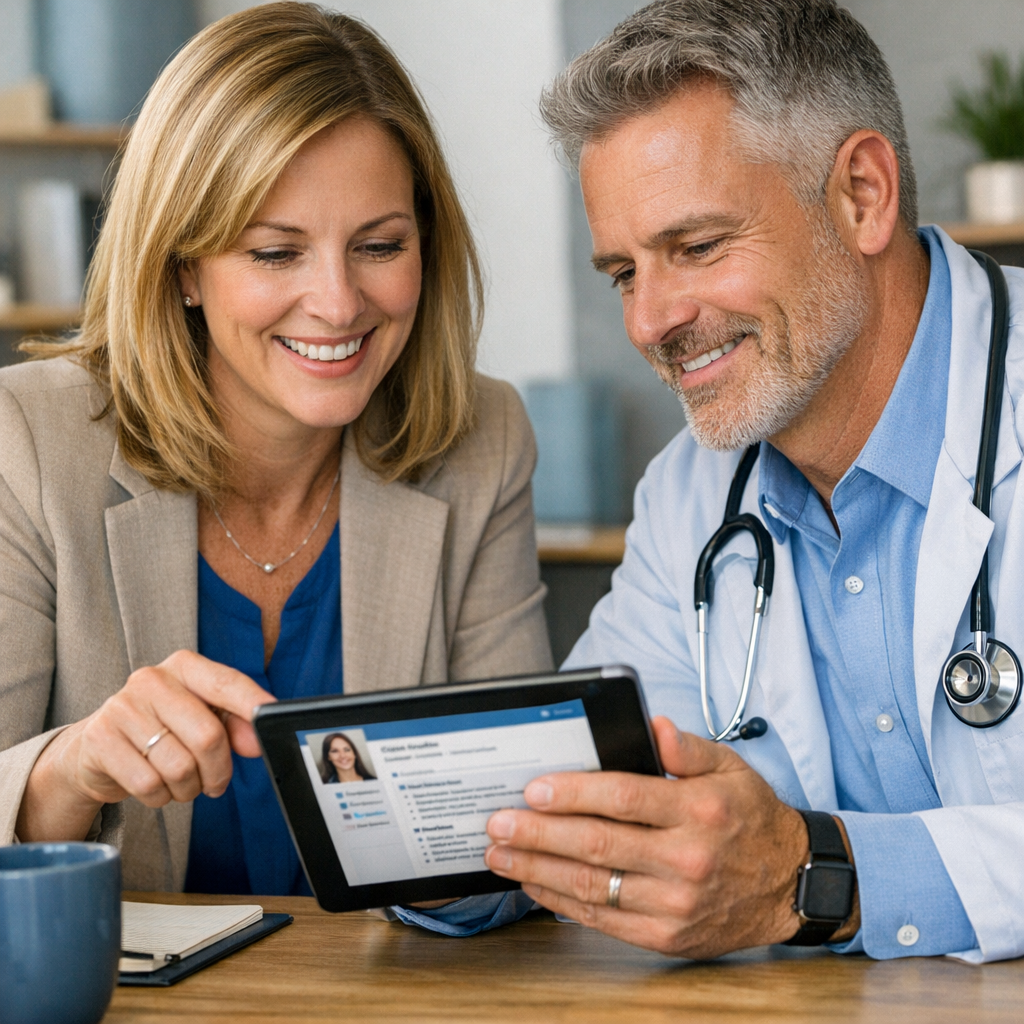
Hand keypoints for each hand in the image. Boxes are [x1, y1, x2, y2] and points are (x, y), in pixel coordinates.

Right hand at [16, 650, 274, 841]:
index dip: (252, 703)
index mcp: (183, 667)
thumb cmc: (160, 729)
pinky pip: (149, 784)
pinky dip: (161, 796)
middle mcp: (151, 679)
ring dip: (188, 787)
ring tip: (181, 781)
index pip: (226, 682)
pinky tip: (156, 786)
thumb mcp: (200, 718)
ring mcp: (122, 707)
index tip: (272, 719)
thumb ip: (235, 724)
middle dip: (218, 770)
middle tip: (215, 782)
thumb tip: (257, 740)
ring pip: (180, 767)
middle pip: (207, 736)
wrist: (95, 748)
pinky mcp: (100, 739)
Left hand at [483, 717, 813, 958]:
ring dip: (538, 869)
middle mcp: (687, 859)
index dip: (573, 793)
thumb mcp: (730, 768)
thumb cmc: (750, 818)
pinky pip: (604, 919)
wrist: (789, 885)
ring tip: (501, 854)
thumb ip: (687, 747)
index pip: (624, 798)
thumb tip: (653, 726)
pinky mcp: (667, 935)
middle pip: (598, 844)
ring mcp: (676, 903)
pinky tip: (535, 883)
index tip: (533, 790)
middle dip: (539, 834)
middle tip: (497, 824)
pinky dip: (562, 901)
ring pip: (594, 886)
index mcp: (700, 810)